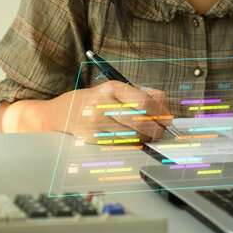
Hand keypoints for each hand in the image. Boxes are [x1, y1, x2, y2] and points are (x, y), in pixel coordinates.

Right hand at [52, 80, 172, 142]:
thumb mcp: (118, 89)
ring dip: (146, 137)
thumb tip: (165, 108)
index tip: (167, 119)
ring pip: (132, 135)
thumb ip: (145, 94)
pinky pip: (121, 143)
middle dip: (156, 128)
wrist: (65, 112)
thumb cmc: (97, 99)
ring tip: (149, 135)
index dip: (159, 113)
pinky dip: (132, 143)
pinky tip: (133, 138)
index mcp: (112, 88)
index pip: (143, 102)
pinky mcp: (93, 138)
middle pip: (139, 120)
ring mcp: (96, 122)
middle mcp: (103, 104)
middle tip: (162, 131)